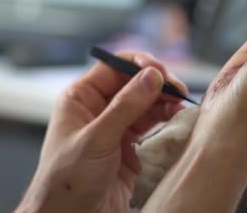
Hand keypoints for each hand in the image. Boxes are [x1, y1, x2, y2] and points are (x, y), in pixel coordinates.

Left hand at [16, 51, 186, 212]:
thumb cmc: (66, 181)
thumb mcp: (96, 139)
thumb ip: (125, 106)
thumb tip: (150, 76)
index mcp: (80, 98)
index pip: (113, 67)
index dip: (138, 64)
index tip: (161, 71)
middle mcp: (97, 109)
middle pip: (133, 83)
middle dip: (156, 83)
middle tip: (177, 90)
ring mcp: (114, 128)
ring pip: (145, 104)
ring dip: (164, 101)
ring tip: (180, 104)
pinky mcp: (128, 148)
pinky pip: (150, 127)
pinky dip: (165, 121)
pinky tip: (176, 118)